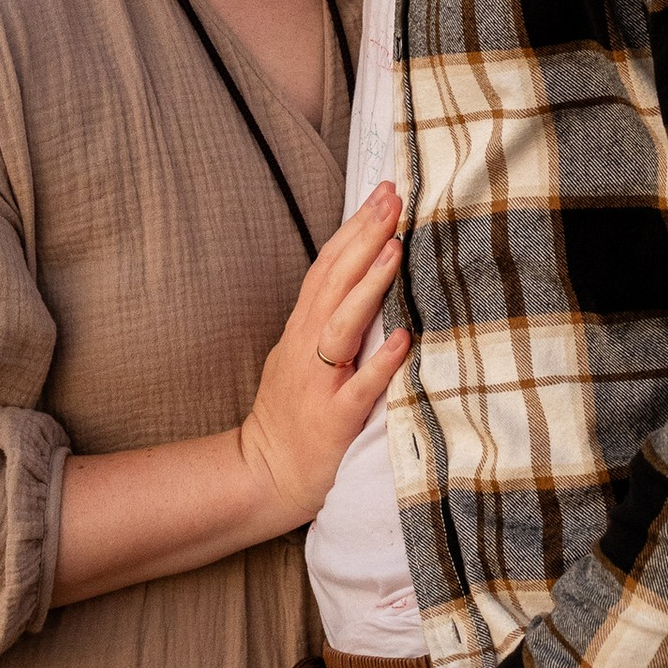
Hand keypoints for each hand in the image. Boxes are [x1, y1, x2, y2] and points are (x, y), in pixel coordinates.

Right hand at [236, 186, 407, 523]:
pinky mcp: (333, 420)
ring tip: (395, 248)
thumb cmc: (291, 414)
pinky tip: (403, 339)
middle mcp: (307, 347)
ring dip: (369, 286)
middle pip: (334, 282)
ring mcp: (318, 383)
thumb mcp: (303, 356)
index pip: (329, 266)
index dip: (354, 227)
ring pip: (342, 325)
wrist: (264, 475)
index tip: (382, 192)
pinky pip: (358, 388)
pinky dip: (379, 362)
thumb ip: (329, 320)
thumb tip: (362, 277)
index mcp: (303, 330)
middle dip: (364, 236)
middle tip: (393, 197)